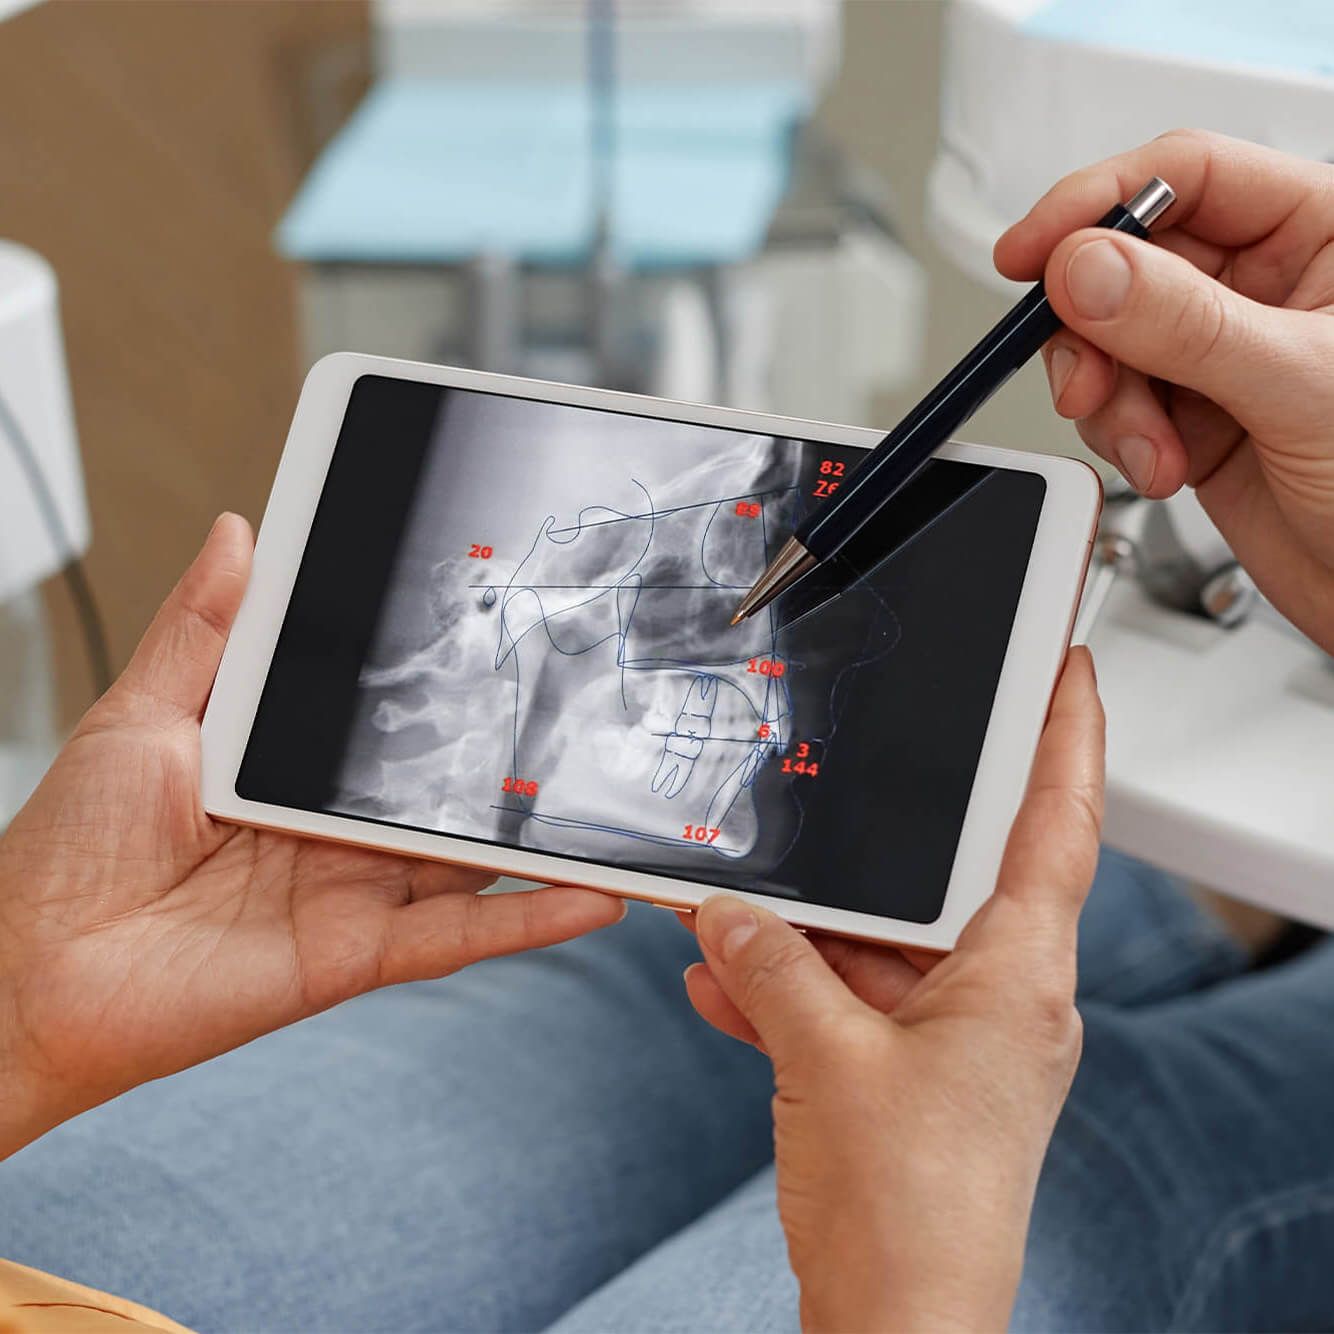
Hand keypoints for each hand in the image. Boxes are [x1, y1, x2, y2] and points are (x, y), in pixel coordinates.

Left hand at [0, 515, 623, 1157]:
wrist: (25, 976)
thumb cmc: (62, 852)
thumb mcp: (138, 714)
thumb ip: (203, 629)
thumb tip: (240, 532)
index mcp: (287, 766)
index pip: (385, 717)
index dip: (441, 680)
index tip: (499, 630)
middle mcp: (332, 829)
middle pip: (443, 786)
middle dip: (512, 753)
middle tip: (584, 705)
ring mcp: (353, 891)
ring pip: (470, 859)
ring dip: (544, 837)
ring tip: (613, 799)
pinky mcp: (358, 952)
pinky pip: (458, 935)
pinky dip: (528, 920)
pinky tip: (593, 895)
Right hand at [684, 649, 1103, 1331]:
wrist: (894, 1328)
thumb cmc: (910, 1217)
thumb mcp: (828, 1063)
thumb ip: (772, 970)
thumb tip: (727, 917)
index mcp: (1017, 981)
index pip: (1059, 829)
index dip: (1067, 740)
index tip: (1068, 672)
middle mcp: (994, 1001)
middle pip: (935, 886)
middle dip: (860, 858)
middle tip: (816, 810)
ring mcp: (946, 1039)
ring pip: (870, 949)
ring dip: (796, 937)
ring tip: (725, 915)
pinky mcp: (900, 1076)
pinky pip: (839, 1004)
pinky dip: (781, 991)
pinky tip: (719, 983)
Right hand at [995, 130, 1333, 652]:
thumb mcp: (1300, 388)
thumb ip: (1185, 324)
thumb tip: (1086, 269)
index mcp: (1321, 234)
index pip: (1188, 175)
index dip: (1098, 203)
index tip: (1033, 252)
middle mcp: (1267, 284)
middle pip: (1129, 262)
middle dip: (1093, 328)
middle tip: (1085, 378)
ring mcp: (1221, 352)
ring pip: (1109, 338)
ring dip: (1107, 398)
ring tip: (1147, 446)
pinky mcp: (1191, 415)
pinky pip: (1115, 402)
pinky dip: (1118, 438)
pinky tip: (1159, 466)